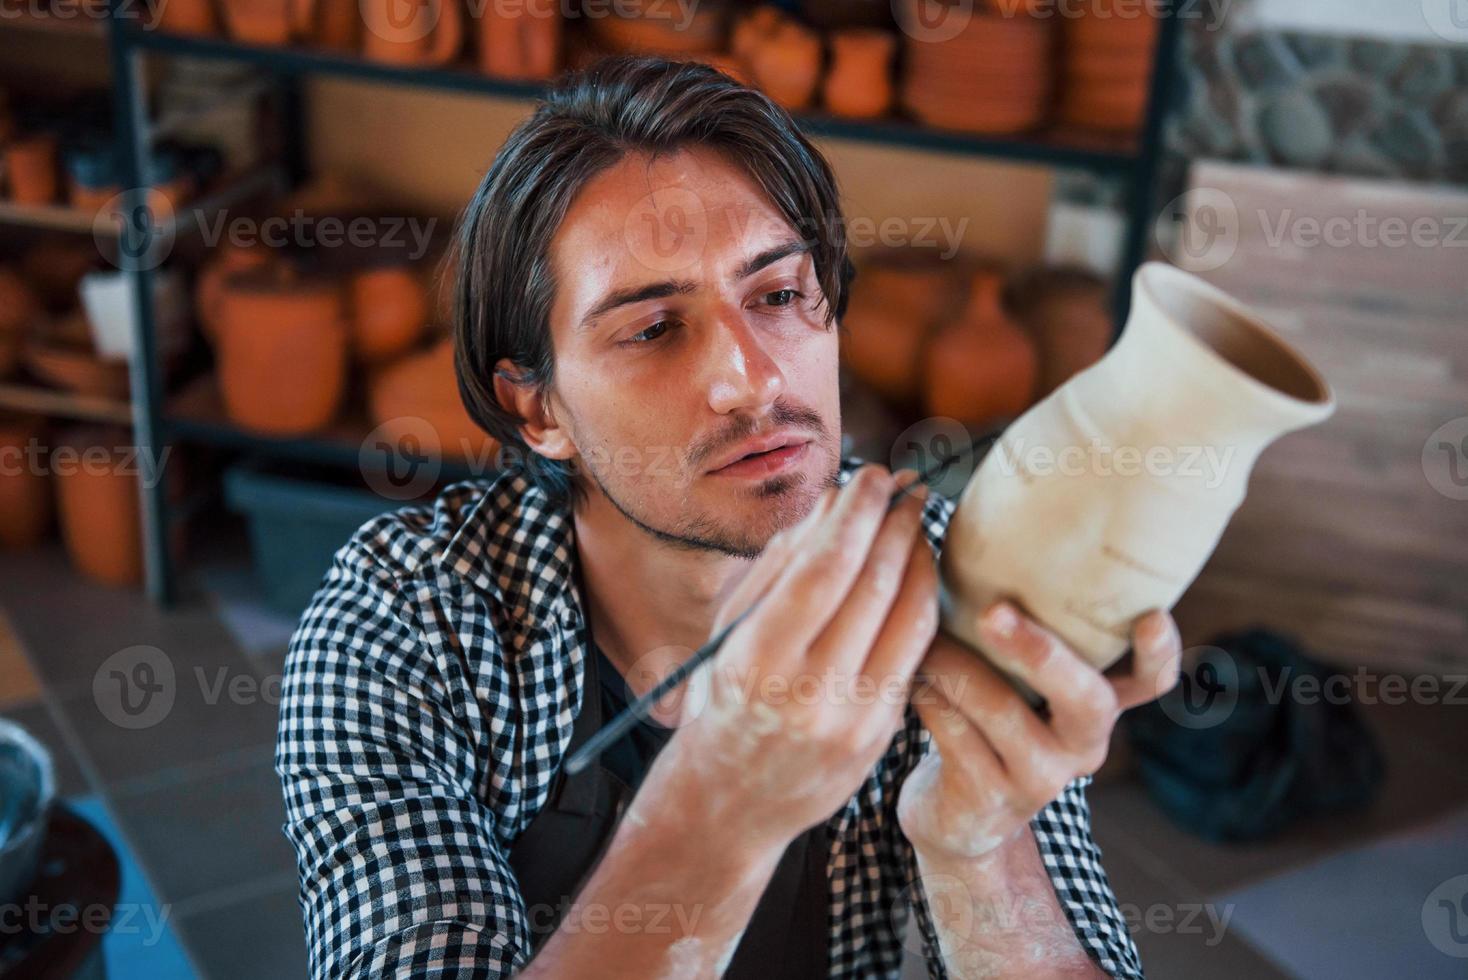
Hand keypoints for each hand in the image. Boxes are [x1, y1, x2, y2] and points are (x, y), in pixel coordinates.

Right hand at [665, 464, 939, 848]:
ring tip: (918, 519)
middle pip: (872, 586)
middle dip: (895, 524)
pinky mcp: (881, 736)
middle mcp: (807, 694)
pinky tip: (918, 571)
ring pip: (907, 618)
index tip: (871, 475)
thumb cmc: (722, 702)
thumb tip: (832, 501)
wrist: (731, 802)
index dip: (856, 513)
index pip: (822, 568)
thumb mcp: (728, 633)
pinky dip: (921, 602)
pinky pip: (914, 653)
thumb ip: (778, 566)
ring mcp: (851, 719)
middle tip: (907, 485)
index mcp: (756, 661)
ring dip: (920, 558)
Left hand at [896, 601, 1181, 860]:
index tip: (1152, 616)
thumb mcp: (1014, 680)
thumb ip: (1019, 630)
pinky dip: (926, 696)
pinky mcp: (991, 799)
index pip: (1148, 683)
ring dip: (951, 663)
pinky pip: (955, 733)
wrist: (957, 815)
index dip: (1157, 654)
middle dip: (1040, 650)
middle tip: (994, 611)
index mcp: (1098, 706)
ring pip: (999, 708)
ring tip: (921, 636)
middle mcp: (1083, 746)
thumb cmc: (983, 719)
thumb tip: (990, 533)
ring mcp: (1040, 779)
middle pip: (1085, 699)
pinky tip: (906, 679)